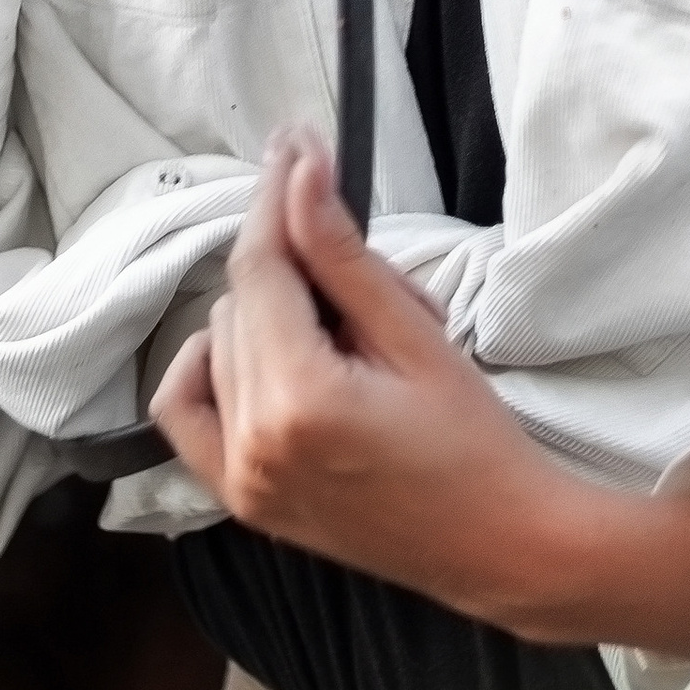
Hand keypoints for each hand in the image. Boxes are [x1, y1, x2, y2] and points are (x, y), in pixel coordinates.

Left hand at [150, 134, 689, 660]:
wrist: (499, 548)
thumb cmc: (476, 443)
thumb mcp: (416, 337)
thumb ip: (342, 254)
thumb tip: (300, 170)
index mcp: (299, 401)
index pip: (262, 268)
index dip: (275, 197)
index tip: (293, 142)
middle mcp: (252, 444)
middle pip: (239, 303)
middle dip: (292, 267)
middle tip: (374, 288)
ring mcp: (239, 481)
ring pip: (216, 347)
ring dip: (266, 317)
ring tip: (348, 338)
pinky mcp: (242, 501)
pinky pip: (189, 414)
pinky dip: (212, 369)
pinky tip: (261, 353)